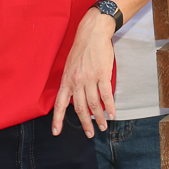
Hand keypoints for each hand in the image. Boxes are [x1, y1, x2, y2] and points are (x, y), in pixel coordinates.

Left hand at [54, 11, 117, 136]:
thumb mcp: (70, 66)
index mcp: (66, 80)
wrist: (92, 34)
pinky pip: (106, 94)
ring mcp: (90, 78)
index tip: (56, 132)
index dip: (57, 119)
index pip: (60, 104)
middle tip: (89, 134)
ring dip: (98, 117)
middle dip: (84, 123)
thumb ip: (71, 82)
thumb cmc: (81, 49)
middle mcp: (76, 81)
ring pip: (93, 103)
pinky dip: (109, 106)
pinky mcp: (102, 74)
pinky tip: (112, 114)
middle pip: (79, 108)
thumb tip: (74, 97)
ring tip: (102, 127)